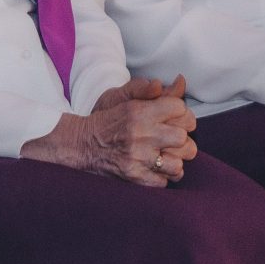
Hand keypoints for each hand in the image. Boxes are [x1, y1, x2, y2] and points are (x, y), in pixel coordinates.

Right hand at [25, 75, 197, 185]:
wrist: (81, 145)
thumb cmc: (108, 120)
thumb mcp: (124, 97)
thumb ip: (152, 89)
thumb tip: (180, 81)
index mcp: (140, 112)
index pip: (180, 109)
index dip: (182, 114)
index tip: (175, 119)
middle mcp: (140, 134)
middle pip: (182, 138)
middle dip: (182, 139)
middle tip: (173, 141)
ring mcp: (138, 158)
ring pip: (177, 165)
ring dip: (175, 162)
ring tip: (167, 157)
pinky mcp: (134, 177)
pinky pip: (164, 182)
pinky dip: (162, 177)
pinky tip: (155, 169)